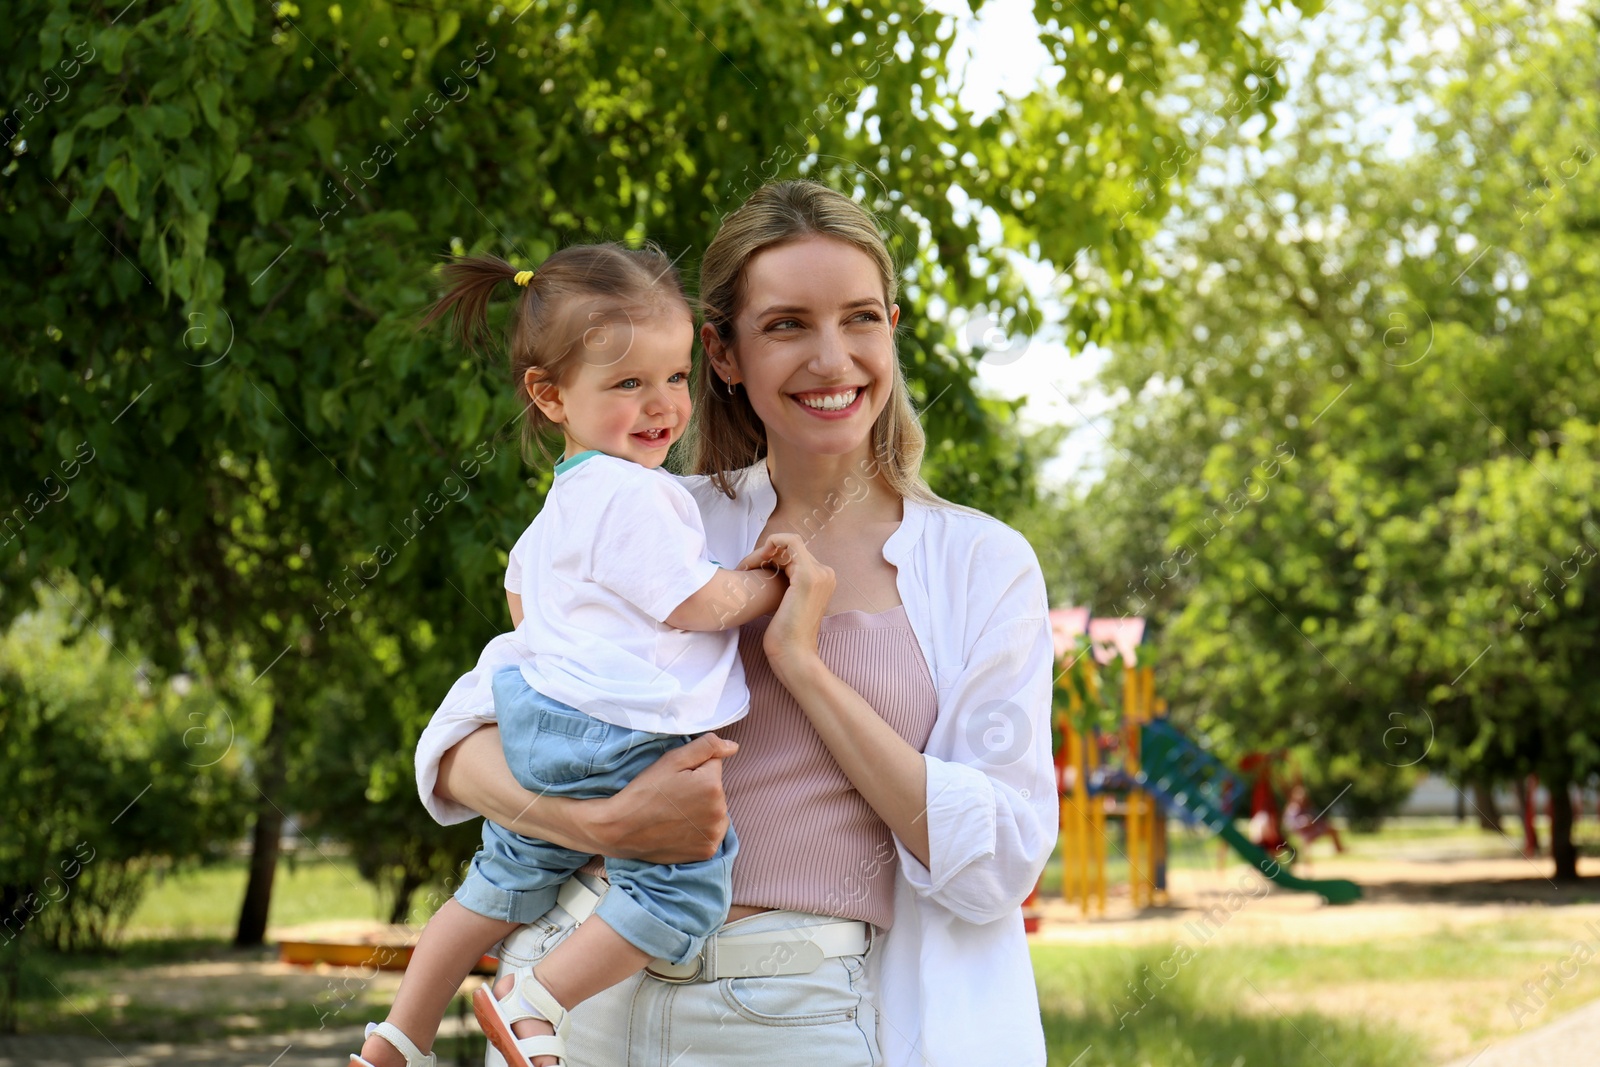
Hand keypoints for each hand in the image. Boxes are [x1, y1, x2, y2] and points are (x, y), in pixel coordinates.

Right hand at [591, 733, 737, 862]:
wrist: (622, 829)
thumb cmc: (645, 791)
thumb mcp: (672, 760)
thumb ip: (707, 746)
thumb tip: (733, 747)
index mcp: (713, 785)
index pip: (714, 765)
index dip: (694, 768)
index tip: (675, 779)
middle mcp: (720, 812)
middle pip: (716, 789)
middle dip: (700, 788)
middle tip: (672, 796)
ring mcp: (714, 835)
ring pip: (716, 810)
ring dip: (703, 809)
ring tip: (675, 813)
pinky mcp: (707, 851)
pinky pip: (711, 831)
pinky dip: (700, 829)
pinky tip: (680, 827)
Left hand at [750, 533, 835, 683]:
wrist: (793, 655)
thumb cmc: (786, 636)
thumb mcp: (787, 604)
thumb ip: (786, 586)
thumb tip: (770, 573)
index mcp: (822, 580)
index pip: (796, 554)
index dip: (773, 556)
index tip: (754, 568)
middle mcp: (825, 573)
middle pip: (791, 548)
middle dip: (766, 553)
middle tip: (745, 567)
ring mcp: (819, 574)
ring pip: (788, 544)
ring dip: (764, 551)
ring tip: (746, 568)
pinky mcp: (808, 576)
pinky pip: (789, 542)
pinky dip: (770, 544)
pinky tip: (755, 562)